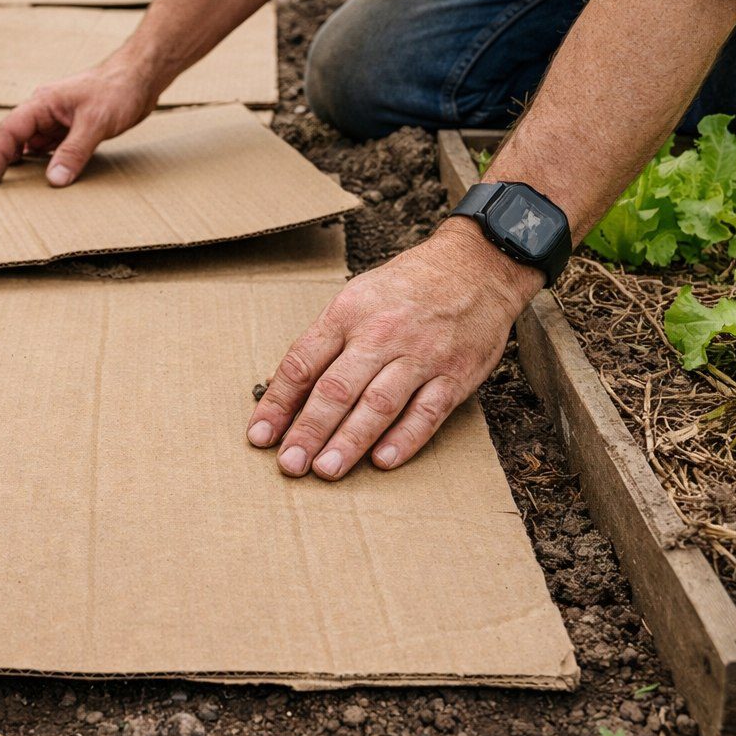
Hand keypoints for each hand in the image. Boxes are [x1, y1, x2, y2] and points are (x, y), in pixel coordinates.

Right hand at [0, 57, 157, 186]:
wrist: (141, 76)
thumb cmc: (117, 90)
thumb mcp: (95, 123)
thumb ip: (74, 152)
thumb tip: (54, 180)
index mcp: (43, 103)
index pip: (10, 131)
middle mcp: (46, 110)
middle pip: (16, 137)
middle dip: (3, 159)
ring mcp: (59, 118)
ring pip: (33, 142)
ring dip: (24, 162)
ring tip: (15, 186)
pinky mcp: (74, 125)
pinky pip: (52, 145)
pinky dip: (45, 160)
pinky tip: (45, 174)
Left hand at [246, 218, 543, 479]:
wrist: (476, 266)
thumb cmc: (408, 286)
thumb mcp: (358, 297)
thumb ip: (328, 342)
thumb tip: (290, 392)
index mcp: (348, 313)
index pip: (302, 363)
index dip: (277, 403)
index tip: (259, 435)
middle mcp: (381, 333)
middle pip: (336, 388)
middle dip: (309, 430)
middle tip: (290, 464)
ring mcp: (420, 355)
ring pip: (379, 404)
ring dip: (350, 441)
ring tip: (326, 470)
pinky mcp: (455, 374)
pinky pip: (427, 412)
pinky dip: (405, 439)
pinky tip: (383, 461)